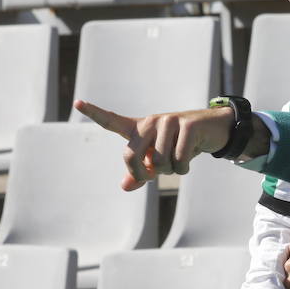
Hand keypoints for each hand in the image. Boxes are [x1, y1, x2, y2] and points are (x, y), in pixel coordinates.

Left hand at [73, 99, 233, 188]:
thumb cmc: (180, 146)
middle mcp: (151, 122)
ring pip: (159, 162)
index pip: (112, 121)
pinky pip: (179, 160)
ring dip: (171, 170)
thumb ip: (140, 174)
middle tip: (154, 176)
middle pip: (131, 157)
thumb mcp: (159, 161)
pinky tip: (191, 157)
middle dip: (143, 175)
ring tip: (179, 159)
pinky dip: (185, 168)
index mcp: (140, 128)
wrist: (212, 131)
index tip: (77, 102)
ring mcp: (169, 121)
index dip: (94, 112)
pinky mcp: (187, 126)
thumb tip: (125, 186)